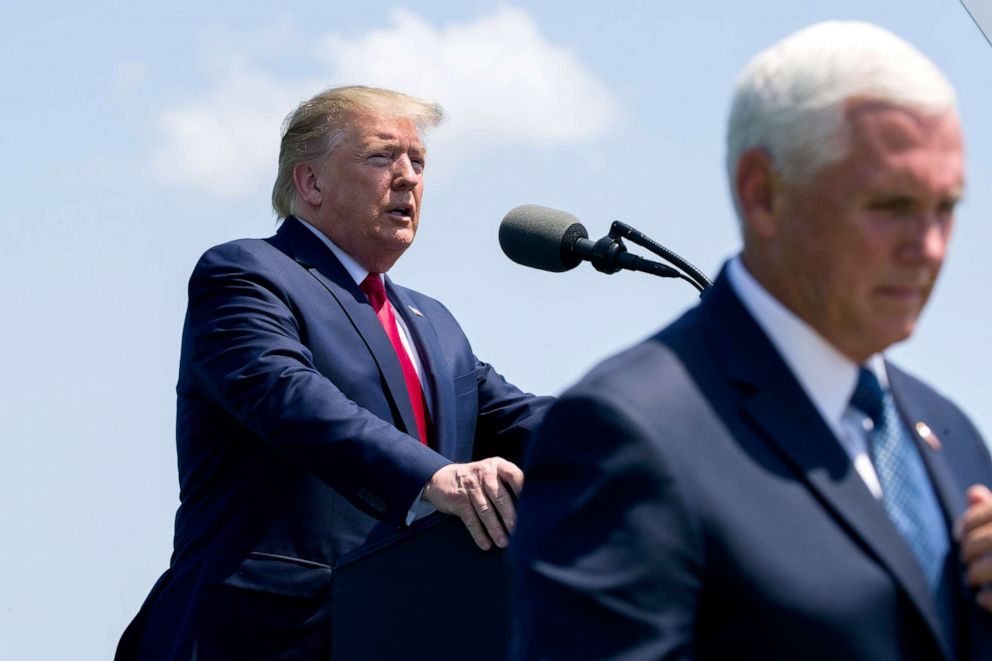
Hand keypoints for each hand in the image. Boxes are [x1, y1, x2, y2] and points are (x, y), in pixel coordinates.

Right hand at [423, 458, 523, 550]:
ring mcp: (470, 485)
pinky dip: (479, 533)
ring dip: (495, 529)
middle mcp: (485, 473)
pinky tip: (486, 544)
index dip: (523, 490)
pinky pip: (471, 519)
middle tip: (517, 532)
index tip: (532, 507)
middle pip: (500, 496)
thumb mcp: (492, 475)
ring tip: (503, 542)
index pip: (514, 475)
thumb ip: (508, 485)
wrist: (442, 478)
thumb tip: (531, 510)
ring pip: (485, 510)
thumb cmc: (478, 480)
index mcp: (498, 466)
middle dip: (510, 516)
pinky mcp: (458, 499)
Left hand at [956, 484, 991, 612]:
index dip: (968, 523)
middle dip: (969, 553)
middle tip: (967, 563)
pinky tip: (982, 599)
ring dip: (975, 574)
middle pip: (987, 540)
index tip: (960, 536)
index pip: (991, 512)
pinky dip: (988, 599)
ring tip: (973, 580)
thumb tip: (973, 493)